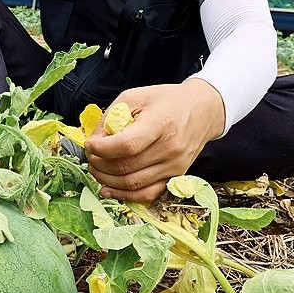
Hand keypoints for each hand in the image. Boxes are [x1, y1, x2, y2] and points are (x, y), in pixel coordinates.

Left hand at [85, 79, 225, 202]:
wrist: (202, 110)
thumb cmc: (166, 101)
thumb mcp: (135, 97)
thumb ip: (112, 117)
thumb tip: (95, 141)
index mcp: (161, 123)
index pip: (127, 145)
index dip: (102, 149)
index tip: (90, 144)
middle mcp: (170, 148)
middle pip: (126, 167)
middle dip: (99, 165)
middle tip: (90, 157)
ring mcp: (175, 166)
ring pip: (133, 184)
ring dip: (107, 180)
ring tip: (96, 169)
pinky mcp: (176, 176)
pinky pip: (147, 194)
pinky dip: (125, 195)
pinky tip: (108, 189)